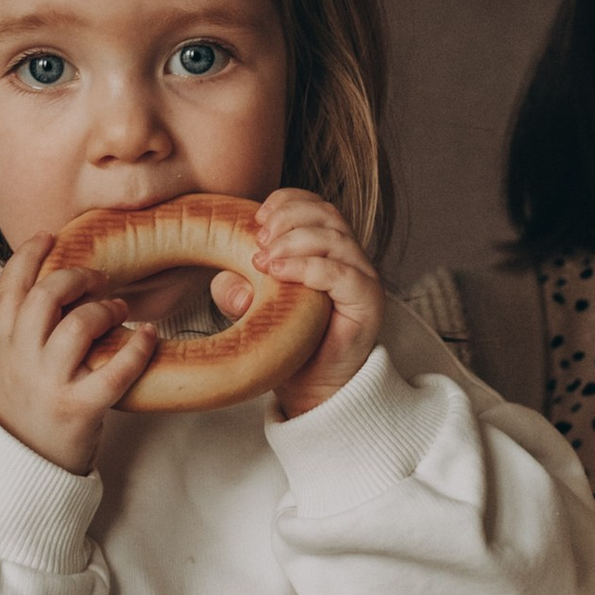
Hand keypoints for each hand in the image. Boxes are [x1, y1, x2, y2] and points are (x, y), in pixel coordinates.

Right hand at [0, 231, 158, 473]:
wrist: (17, 469)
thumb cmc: (21, 412)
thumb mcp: (7, 367)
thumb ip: (22, 332)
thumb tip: (52, 291)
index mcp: (2, 344)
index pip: (9, 286)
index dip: (29, 255)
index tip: (49, 237)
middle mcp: (22, 358)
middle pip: (48, 295)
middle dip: (78, 277)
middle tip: (100, 278)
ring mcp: (50, 383)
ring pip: (80, 325)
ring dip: (107, 309)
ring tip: (121, 309)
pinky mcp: (79, 409)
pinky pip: (115, 370)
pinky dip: (138, 348)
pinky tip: (150, 335)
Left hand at [248, 188, 384, 414]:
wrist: (312, 391)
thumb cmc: (288, 346)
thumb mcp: (253, 311)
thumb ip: (238, 290)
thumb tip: (227, 282)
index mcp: (328, 251)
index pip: (316, 207)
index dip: (287, 202)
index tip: (256, 217)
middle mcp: (350, 260)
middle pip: (327, 215)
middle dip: (288, 219)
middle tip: (259, 241)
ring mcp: (362, 279)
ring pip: (335, 238)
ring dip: (294, 241)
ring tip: (263, 260)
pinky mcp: (368, 302)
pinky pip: (343, 274)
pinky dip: (309, 267)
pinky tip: (279, 274)